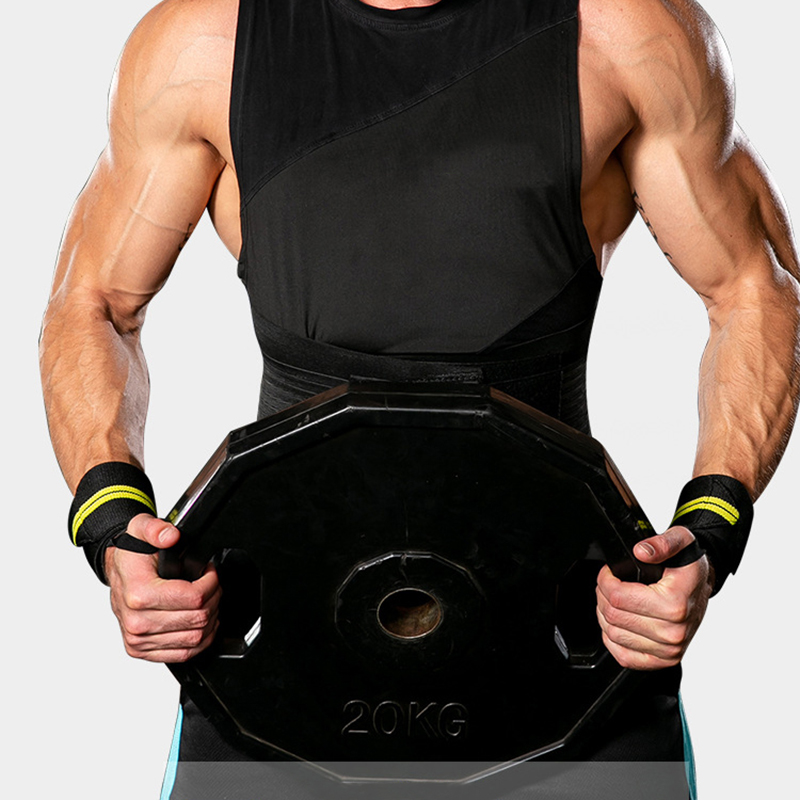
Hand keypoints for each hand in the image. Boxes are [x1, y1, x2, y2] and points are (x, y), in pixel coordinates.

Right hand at [105, 513, 220, 662]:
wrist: (116, 572)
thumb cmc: (131, 554)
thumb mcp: (141, 529)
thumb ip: (157, 529)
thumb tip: (171, 536)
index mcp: (138, 594)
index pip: (193, 598)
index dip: (211, 583)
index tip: (209, 573)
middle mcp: (136, 621)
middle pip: (197, 619)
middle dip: (214, 599)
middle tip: (212, 586)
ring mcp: (138, 639)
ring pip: (195, 639)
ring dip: (210, 619)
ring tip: (207, 601)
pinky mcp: (141, 650)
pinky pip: (182, 654)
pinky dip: (199, 640)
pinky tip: (200, 623)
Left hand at [595, 526, 712, 669]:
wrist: (701, 586)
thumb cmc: (689, 567)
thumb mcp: (680, 542)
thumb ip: (661, 544)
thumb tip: (641, 552)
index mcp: (675, 604)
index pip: (617, 597)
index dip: (604, 580)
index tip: (608, 573)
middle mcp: (673, 632)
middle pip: (613, 616)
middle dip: (603, 595)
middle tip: (609, 584)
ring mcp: (669, 650)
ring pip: (613, 635)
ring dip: (605, 616)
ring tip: (614, 601)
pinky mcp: (663, 661)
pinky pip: (624, 656)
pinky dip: (613, 639)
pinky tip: (619, 622)